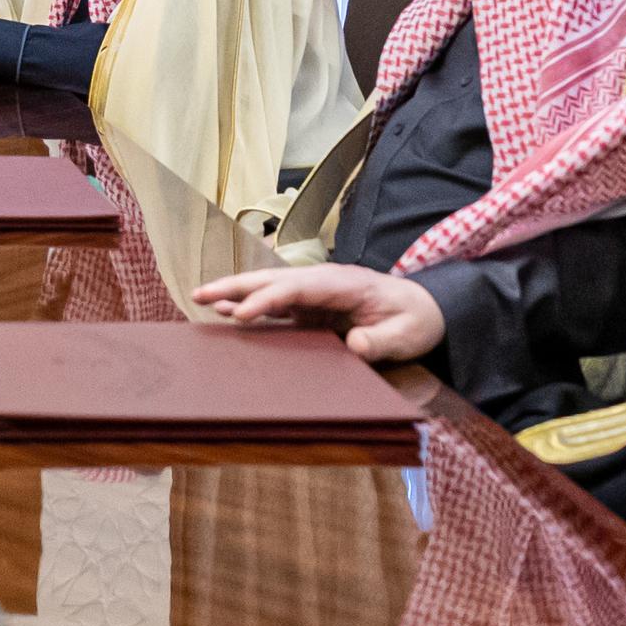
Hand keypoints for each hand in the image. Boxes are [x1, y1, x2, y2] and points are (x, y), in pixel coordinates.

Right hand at [193, 261, 446, 364]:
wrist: (425, 309)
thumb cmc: (415, 320)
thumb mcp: (407, 335)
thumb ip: (381, 341)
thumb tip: (354, 345)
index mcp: (344, 283)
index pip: (297, 288)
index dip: (268, 299)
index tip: (242, 315)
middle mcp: (323, 282)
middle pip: (273, 279)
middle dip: (236, 286)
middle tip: (200, 295)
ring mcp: (316, 293)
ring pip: (269, 288)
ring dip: (236, 292)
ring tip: (201, 300)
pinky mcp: (313, 307)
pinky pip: (277, 304)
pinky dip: (251, 306)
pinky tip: (229, 314)